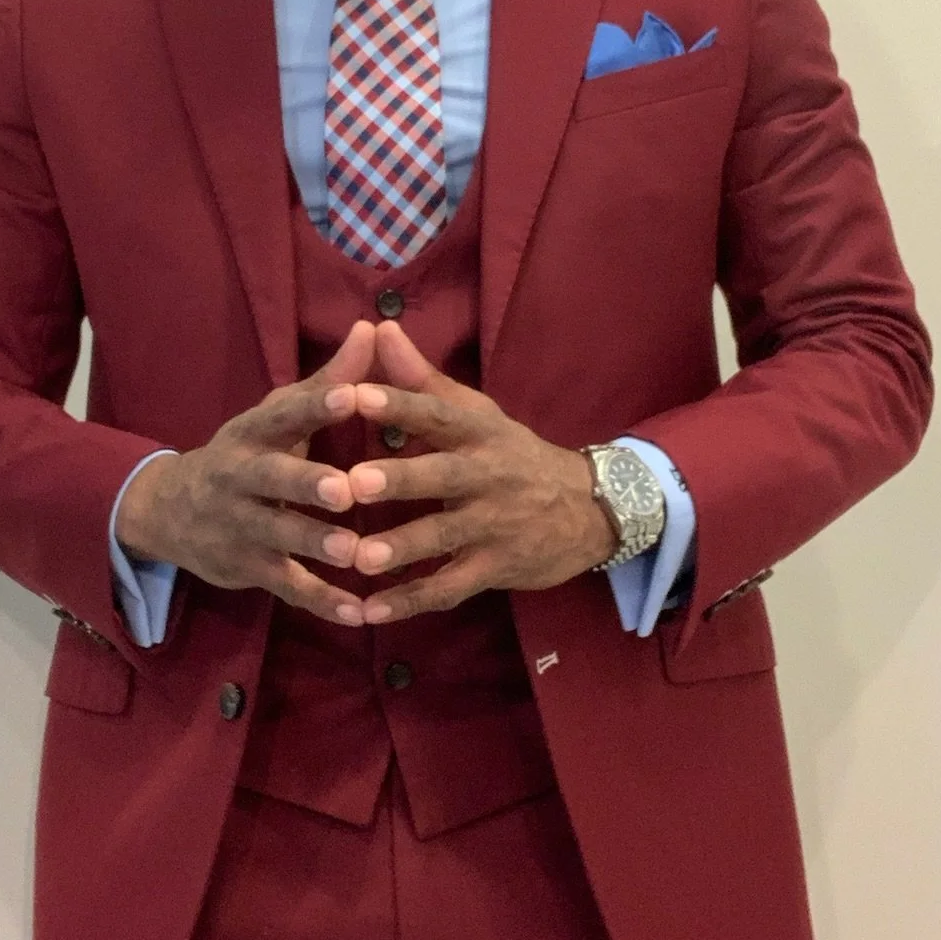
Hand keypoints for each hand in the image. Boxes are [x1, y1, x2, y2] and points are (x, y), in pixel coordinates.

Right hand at [115, 321, 374, 626]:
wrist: (170, 511)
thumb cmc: (247, 454)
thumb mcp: (276, 418)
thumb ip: (328, 382)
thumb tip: (371, 329)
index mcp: (252, 433)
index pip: (284, 414)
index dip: (315, 404)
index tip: (351, 393)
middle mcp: (239, 477)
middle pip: (271, 479)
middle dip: (306, 483)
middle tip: (345, 488)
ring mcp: (238, 526)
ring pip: (276, 536)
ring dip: (314, 544)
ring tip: (355, 551)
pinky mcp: (245, 568)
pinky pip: (285, 586)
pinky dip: (319, 601)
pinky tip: (356, 612)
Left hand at [342, 321, 617, 622]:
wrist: (589, 510)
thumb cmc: (511, 455)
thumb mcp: (477, 413)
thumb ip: (422, 378)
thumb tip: (380, 327)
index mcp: (478, 432)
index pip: (438, 412)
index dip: (398, 403)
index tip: (354, 395)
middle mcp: (488, 476)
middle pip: (441, 476)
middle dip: (398, 480)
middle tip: (351, 484)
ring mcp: (494, 526)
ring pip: (444, 538)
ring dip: (401, 549)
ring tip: (358, 558)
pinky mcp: (496, 568)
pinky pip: (450, 588)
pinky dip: (411, 602)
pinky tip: (370, 611)